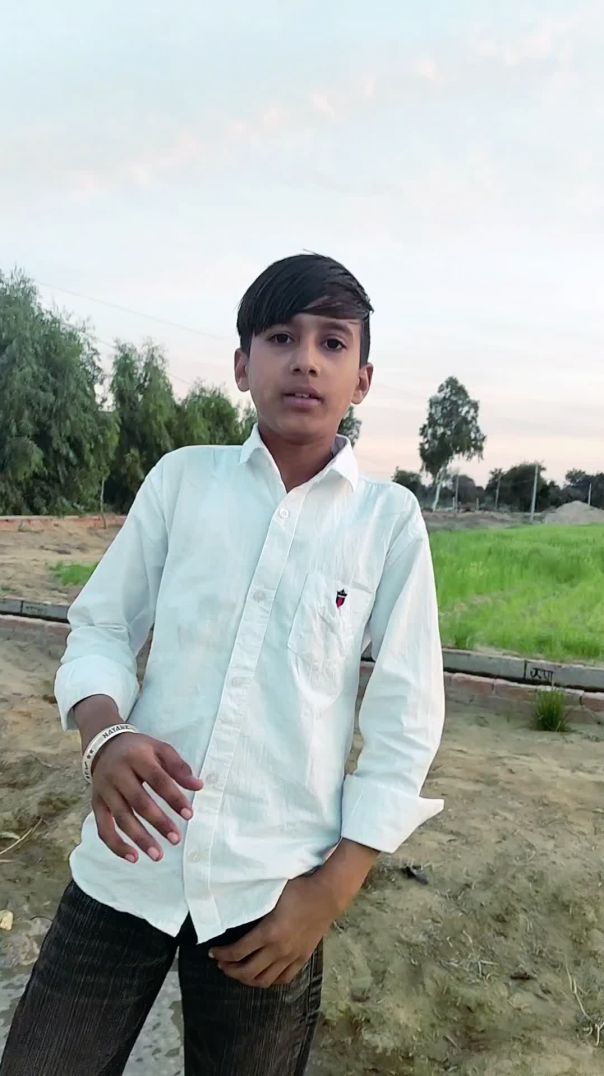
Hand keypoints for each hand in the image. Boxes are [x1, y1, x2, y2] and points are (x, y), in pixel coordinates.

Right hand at [91, 733, 202, 863]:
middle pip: (138, 802)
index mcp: (136, 757)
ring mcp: (104, 790)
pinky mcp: (96, 804)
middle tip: (176, 839)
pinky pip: (103, 828)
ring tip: (158, 855)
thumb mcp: (160, 748)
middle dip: (158, 822)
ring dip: (140, 839)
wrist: (105, 746)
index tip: (189, 815)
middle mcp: (117, 774)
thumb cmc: (139, 750)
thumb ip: (178, 767)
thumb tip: (198, 786)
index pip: (158, 779)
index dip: (173, 798)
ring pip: (121, 818)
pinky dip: (116, 845)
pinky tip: (133, 857)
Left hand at [210, 874, 338, 988]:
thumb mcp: (272, 894)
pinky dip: (269, 980)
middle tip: (222, 964)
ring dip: (247, 979)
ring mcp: (291, 957)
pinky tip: (263, 974)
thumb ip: (255, 905)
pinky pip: (283, 979)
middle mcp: (278, 950)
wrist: (327, 895)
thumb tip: (235, 906)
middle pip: (247, 971)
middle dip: (230, 970)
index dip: (222, 955)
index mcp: (268, 932)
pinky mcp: (302, 959)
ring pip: (264, 980)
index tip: (212, 952)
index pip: (238, 952)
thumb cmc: (299, 889)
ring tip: (239, 971)